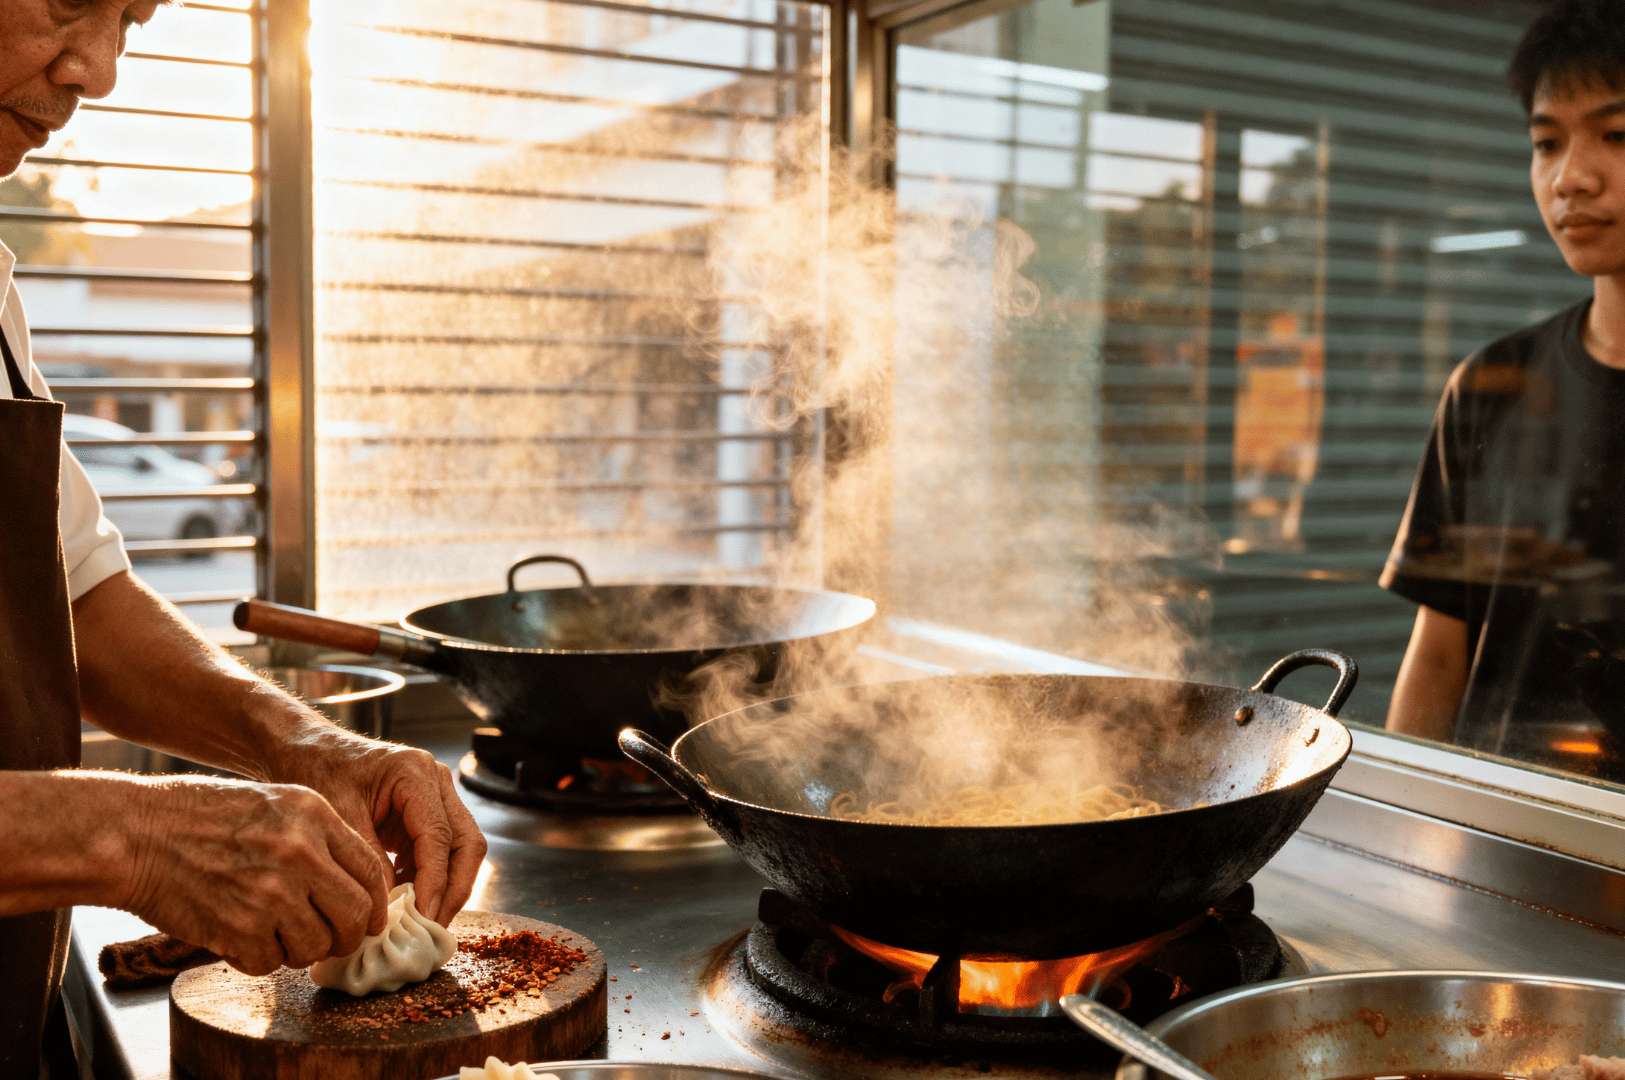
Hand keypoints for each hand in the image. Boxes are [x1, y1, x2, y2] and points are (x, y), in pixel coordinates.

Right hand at [120, 776, 390, 975]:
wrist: (136, 834)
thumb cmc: (200, 816)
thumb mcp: (275, 803)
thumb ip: (320, 836)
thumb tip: (358, 884)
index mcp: (315, 815)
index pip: (371, 871)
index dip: (375, 904)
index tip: (367, 919)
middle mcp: (300, 852)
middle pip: (356, 914)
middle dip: (348, 937)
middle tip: (331, 941)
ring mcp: (271, 892)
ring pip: (316, 946)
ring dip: (299, 950)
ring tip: (272, 932)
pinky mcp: (239, 928)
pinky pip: (270, 963)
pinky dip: (256, 958)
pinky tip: (238, 936)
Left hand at [264, 726, 486, 926]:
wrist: (304, 751)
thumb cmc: (316, 770)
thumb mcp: (337, 817)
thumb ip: (368, 861)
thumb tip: (388, 910)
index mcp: (416, 773)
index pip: (440, 836)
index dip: (435, 882)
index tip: (423, 918)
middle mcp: (435, 782)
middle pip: (467, 843)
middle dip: (454, 889)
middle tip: (432, 927)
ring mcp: (434, 797)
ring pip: (460, 850)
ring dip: (446, 888)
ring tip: (421, 922)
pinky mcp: (423, 814)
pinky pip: (439, 853)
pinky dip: (428, 880)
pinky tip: (407, 903)